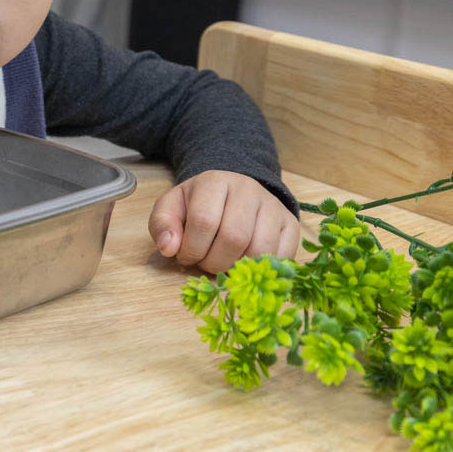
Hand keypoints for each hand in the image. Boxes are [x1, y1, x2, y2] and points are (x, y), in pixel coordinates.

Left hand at [147, 170, 299, 273]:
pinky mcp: (290, 224)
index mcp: (214, 182)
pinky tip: (245, 264)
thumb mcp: (171, 209)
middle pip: (234, 238)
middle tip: (205, 263)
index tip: (186, 256)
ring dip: (237, 269)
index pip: (204, 221)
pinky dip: (261, 270)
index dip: (192, 248)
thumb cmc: (198, 205)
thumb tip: (169, 248)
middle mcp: (248, 189)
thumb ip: (162, 225)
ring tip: (224, 263)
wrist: (231, 193)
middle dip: (214, 262)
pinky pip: (281, 256)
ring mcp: (272, 206)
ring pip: (260, 250)